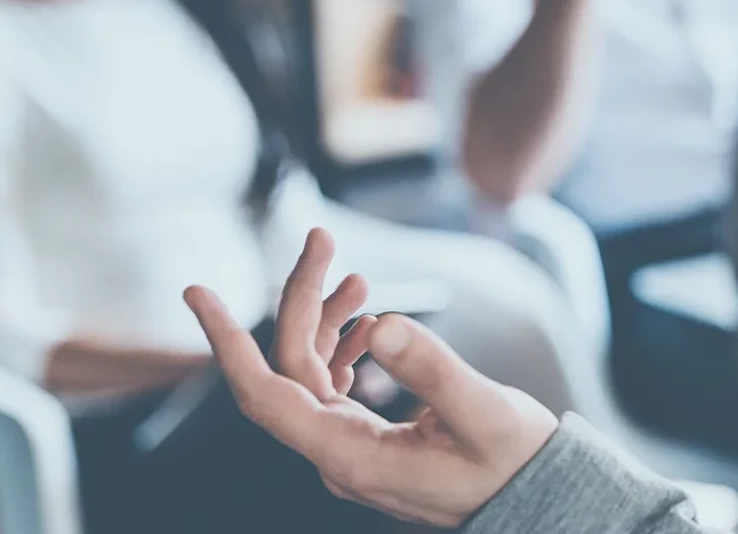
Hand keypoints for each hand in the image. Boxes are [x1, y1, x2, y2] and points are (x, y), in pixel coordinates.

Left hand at [183, 228, 557, 527]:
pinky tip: (364, 319)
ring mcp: (350, 449)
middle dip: (300, 299)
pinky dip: (342, 346)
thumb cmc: (515, 465)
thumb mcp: (485, 413)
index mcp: (351, 457)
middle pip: (290, 370)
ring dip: (325, 320)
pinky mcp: (368, 440)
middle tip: (323, 240)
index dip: (226, 343)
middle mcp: (338, 455)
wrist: (538, 498)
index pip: (265, 396)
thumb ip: (432, 370)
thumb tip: (380, 324)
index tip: (198, 293)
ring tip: (356, 276)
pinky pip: (333, 388)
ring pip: (310, 374)